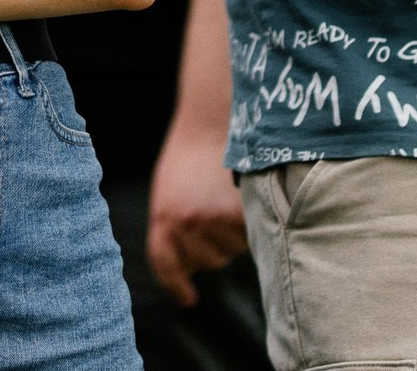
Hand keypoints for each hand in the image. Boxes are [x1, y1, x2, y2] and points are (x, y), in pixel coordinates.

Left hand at [147, 118, 247, 304]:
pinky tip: (245, 198)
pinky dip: (253, 222)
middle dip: (215, 245)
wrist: (213, 117)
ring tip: (229, 196)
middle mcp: (185, 224)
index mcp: (163, 218)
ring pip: (233, 249)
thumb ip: (176, 223)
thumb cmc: (193, 152)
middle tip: (218, 209)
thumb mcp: (171, 189)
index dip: (177, 286)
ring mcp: (212, 220)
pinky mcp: (238, 214)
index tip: (189, 299)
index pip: (166, 265)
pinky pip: (251, 236)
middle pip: (208, 261)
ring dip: (236, 232)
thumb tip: (190, 264)